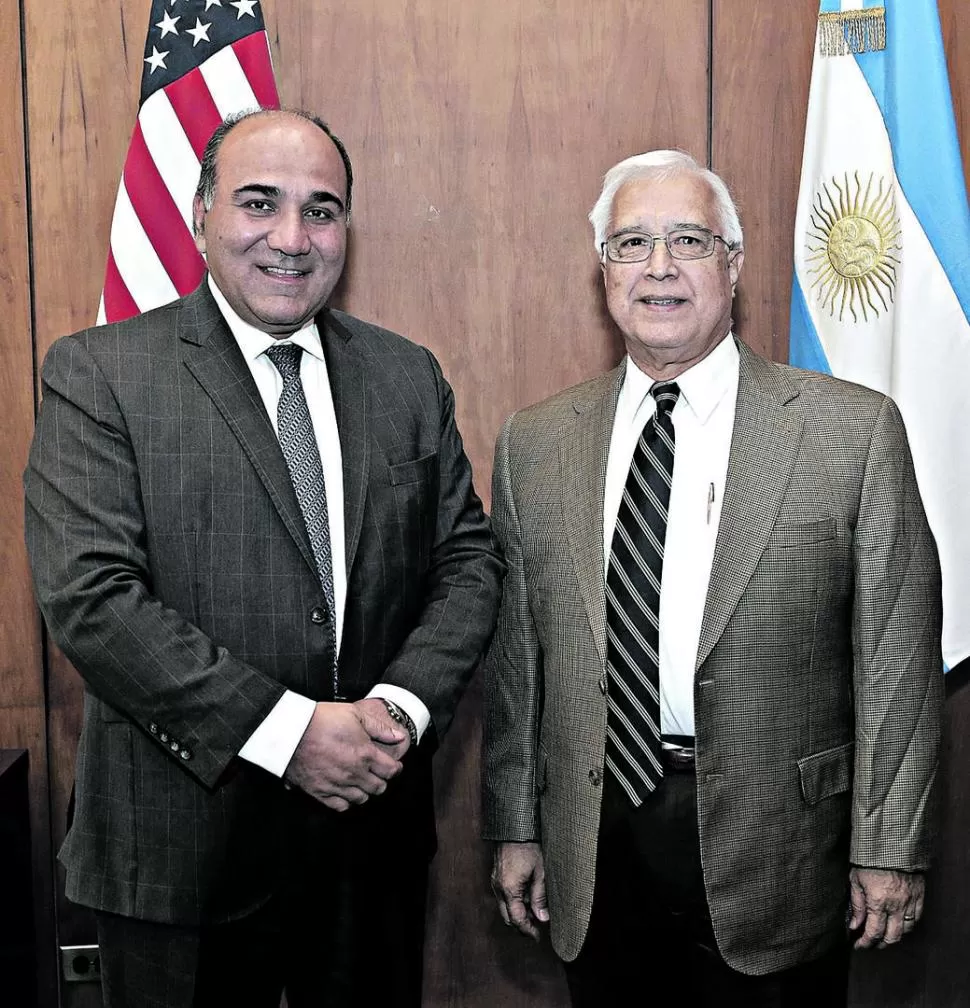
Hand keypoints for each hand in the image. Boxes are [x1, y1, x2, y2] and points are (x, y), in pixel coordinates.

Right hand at [283, 702, 405, 810]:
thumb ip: (379, 728)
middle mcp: (354, 773)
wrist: (291, 731)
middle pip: (379, 787)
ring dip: (366, 791)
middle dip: (382, 780)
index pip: (391, 771)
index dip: (396, 768)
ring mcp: (337, 785)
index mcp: (365, 754)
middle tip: (379, 773)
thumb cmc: (322, 720)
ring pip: (361, 798)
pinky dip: (347, 801)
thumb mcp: (355, 714)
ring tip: (363, 781)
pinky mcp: (320, 792)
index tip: (394, 766)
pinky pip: (340, 806)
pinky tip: (346, 792)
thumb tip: (399, 736)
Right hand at [491, 841, 549, 940]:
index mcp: (509, 889)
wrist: (514, 825)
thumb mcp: (540, 872)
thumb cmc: (529, 846)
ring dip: (518, 913)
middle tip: (537, 928)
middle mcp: (498, 888)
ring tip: (535, 910)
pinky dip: (514, 902)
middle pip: (507, 917)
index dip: (527, 930)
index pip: (517, 919)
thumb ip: (540, 897)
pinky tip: (527, 897)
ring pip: (505, 907)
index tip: (537, 937)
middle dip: (522, 925)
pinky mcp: (496, 876)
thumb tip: (542, 918)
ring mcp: (495, 881)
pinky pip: (503, 896)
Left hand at [848, 866, 924, 947]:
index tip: (858, 945)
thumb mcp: (855, 879)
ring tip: (883, 935)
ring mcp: (910, 902)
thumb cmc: (869, 859)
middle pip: (892, 937)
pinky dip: (908, 925)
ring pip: (906, 930)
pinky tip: (899, 924)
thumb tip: (854, 925)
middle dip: (880, 944)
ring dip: (894, 936)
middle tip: (870, 943)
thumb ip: (857, 905)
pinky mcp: (919, 896)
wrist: (892, 843)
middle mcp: (896, 906)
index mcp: (878, 902)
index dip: (865, 943)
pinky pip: (916, 918)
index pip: (873, 932)